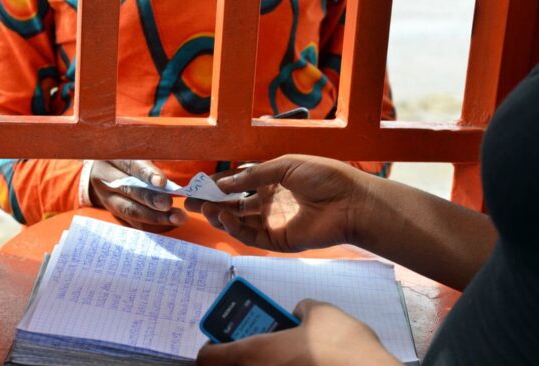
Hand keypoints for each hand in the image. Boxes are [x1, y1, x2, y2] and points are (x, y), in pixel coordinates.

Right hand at [89, 160, 185, 231]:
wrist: (104, 170)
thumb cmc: (129, 156)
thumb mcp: (136, 151)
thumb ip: (152, 158)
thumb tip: (174, 167)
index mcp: (112, 157)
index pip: (130, 165)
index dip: (146, 174)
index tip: (161, 182)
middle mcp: (105, 178)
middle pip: (129, 190)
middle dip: (151, 199)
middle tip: (169, 204)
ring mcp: (107, 198)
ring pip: (130, 210)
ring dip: (155, 217)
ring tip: (177, 218)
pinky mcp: (114, 212)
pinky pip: (133, 222)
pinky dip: (152, 225)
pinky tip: (170, 224)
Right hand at [185, 155, 372, 251]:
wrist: (350, 201)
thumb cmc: (323, 176)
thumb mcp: (285, 166)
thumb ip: (253, 176)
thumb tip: (223, 182)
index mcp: (273, 181)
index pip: (239, 184)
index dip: (218, 185)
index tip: (197, 185)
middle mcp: (270, 202)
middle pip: (234, 205)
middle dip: (211, 203)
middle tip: (189, 202)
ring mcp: (273, 222)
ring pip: (239, 222)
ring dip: (219, 216)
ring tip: (203, 209)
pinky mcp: (278, 241)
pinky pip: (251, 237)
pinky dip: (235, 229)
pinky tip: (223, 218)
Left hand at [197, 299, 400, 365]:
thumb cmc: (341, 346)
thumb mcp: (320, 312)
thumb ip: (301, 310)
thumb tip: (298, 314)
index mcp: (253, 355)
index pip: (207, 358)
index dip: (211, 345)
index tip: (223, 337)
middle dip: (241, 354)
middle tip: (259, 340)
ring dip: (265, 361)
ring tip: (287, 350)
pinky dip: (286, 365)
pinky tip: (306, 360)